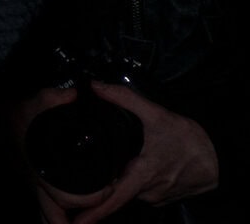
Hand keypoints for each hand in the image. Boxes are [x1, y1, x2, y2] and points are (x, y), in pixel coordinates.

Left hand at [25, 82, 220, 223]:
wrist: (222, 157)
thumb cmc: (191, 140)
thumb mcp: (157, 114)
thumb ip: (123, 99)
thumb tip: (96, 88)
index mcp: (143, 175)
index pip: (114, 200)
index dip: (94, 212)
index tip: (76, 220)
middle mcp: (149, 192)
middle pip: (116, 191)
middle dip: (103, 183)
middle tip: (91, 170)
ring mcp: (157, 197)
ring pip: (129, 190)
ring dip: (122, 180)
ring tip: (120, 161)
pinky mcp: (164, 198)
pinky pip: (142, 191)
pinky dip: (135, 181)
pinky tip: (137, 166)